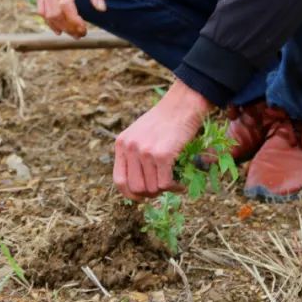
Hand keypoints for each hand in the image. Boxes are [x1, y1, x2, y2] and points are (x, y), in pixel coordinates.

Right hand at [35, 0, 105, 37]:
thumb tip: (101, 9)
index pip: (65, 4)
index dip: (74, 20)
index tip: (84, 28)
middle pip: (55, 12)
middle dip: (68, 27)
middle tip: (81, 34)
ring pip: (46, 13)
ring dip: (59, 26)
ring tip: (73, 33)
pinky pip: (40, 8)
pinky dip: (48, 20)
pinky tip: (59, 28)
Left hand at [113, 80, 214, 199]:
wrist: (182, 104)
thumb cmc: (165, 120)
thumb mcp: (140, 134)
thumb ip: (135, 154)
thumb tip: (139, 187)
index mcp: (122, 144)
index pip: (119, 180)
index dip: (130, 194)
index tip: (142, 197)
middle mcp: (130, 148)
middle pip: (136, 188)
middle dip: (151, 193)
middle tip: (164, 187)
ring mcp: (145, 152)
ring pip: (152, 188)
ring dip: (165, 190)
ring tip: (175, 182)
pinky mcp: (162, 155)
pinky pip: (166, 184)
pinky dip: (175, 188)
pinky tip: (181, 183)